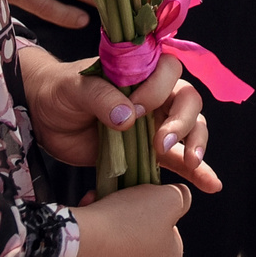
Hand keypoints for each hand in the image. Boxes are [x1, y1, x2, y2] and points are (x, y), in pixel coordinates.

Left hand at [18, 50, 218, 191]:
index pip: (168, 71)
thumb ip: (101, 97)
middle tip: (160, 143)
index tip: (134, 108)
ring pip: (191, 127)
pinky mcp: (149, 151)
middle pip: (188, 100)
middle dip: (182, 122)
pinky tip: (210, 185)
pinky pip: (179, 160)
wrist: (44, 116)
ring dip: (195, 143)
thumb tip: (128, 117)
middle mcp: (155, 94)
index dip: (158, 90)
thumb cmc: (61, 91)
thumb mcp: (75, 88)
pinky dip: (197, 172)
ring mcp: (154, 123)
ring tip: (189, 162)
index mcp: (140, 71)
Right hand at [55, 184, 192, 256]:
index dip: (154, 215)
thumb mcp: (168, 198)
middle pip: (140, 248)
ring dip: (108, 236)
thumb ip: (182, 198)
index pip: (168, 238)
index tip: (140, 205)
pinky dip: (89, 247)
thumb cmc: (129, 223)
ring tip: (97, 213)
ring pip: (115, 256)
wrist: (78, 246)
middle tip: (117, 207)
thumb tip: (182, 198)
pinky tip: (83, 231)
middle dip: (129, 226)